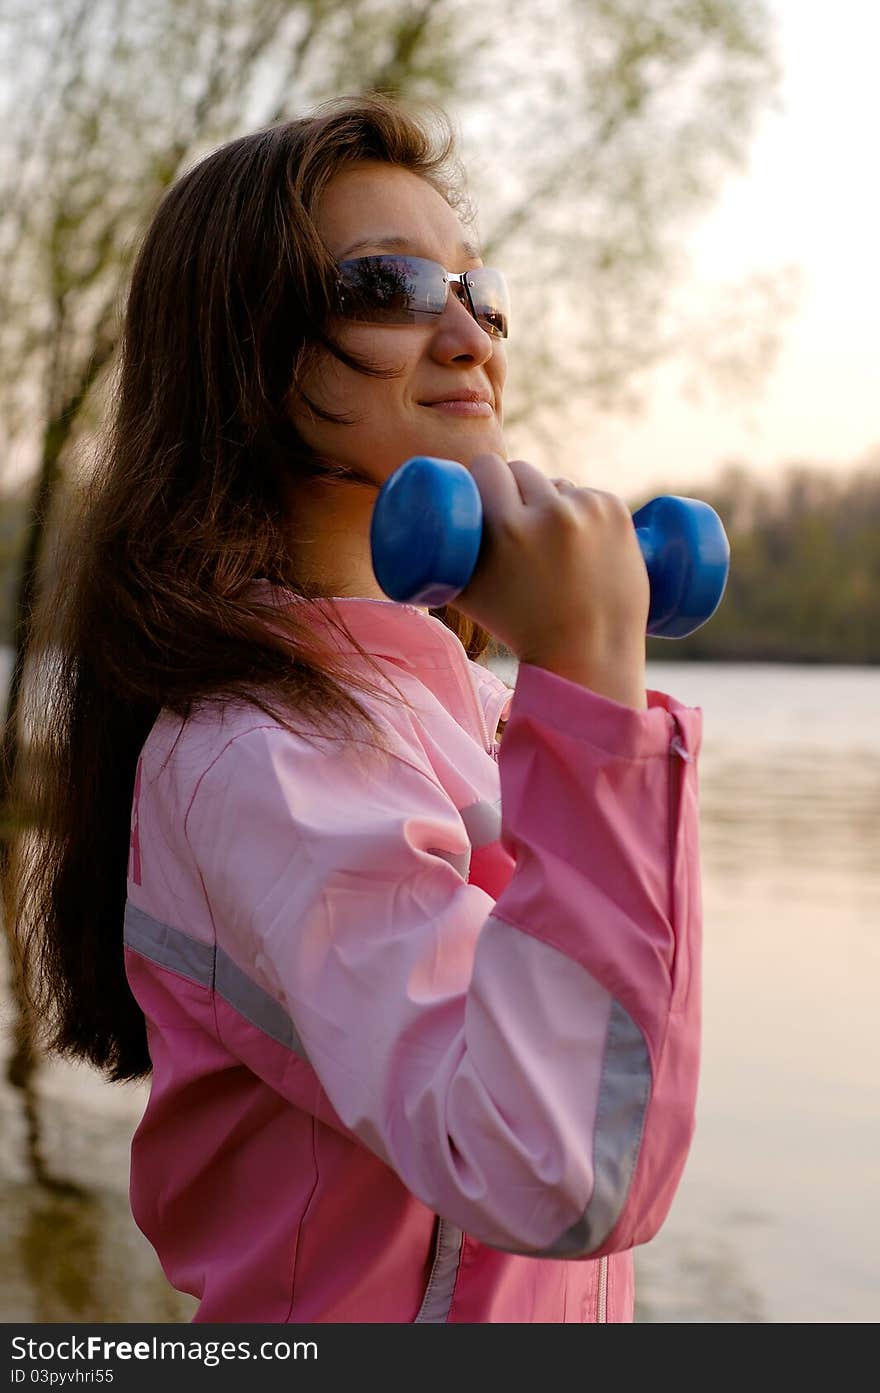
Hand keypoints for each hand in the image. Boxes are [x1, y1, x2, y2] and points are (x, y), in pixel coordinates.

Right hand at [453, 454, 648, 708]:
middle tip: (514, 514)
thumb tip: (415, 529)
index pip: (488, 467)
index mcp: (508, 530)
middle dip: (515, 487)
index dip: (482, 475)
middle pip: (523, 470)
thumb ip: (439, 559)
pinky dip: (584, 511)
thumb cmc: (518, 629)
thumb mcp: (465, 594)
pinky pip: (590, 495)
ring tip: (551, 541)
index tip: (481, 488)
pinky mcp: (617, 512)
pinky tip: (583, 539)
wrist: (588, 654)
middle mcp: (550, 513)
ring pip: (559, 484)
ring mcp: (588, 511)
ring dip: (551, 500)